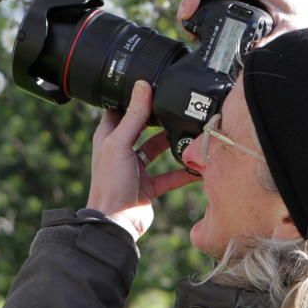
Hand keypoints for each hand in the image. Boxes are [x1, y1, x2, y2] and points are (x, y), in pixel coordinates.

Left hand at [86, 81, 200, 240]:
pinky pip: (170, 175)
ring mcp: (135, 169)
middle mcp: (121, 151)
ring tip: (190, 129)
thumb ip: (134, 116)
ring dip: (172, 142)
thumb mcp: (120, 144)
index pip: (120, 110)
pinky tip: (198, 165)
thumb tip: (142, 85)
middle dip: (158, 118)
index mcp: (109, 137)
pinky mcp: (149, 186)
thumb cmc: (110, 183)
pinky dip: (184, 171)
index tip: (152, 85)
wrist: (116, 223)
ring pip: (157, 149)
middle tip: (176, 104)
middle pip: (142, 127)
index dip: (133, 98)